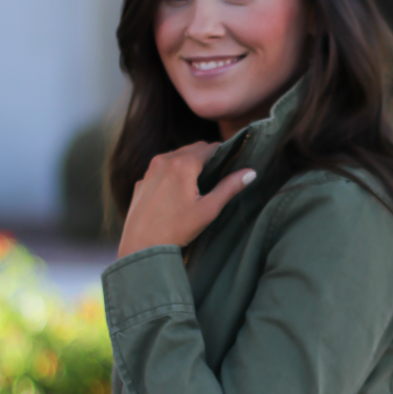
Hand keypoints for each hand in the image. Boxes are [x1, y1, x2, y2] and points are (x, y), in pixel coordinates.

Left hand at [118, 142, 255, 258]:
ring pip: (176, 157)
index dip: (223, 153)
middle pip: (192, 149)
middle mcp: (164, 160)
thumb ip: (229, 187)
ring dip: (189, 164)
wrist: (141, 246)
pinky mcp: (142, 181)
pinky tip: (176, 194)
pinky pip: (161, 170)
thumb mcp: (208, 209)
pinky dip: (172, 174)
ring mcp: (150, 170)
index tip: (231, 164)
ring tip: (197, 185)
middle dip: (206, 158)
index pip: (209, 147)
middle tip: (217, 176)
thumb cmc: (177, 229)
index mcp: (183, 164)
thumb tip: (251, 172)